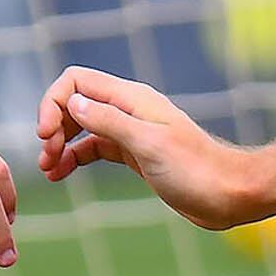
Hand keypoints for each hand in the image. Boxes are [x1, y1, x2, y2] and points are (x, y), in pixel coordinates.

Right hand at [35, 67, 275, 230]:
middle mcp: (129, 110)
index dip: (54, 102)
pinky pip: (95, 148)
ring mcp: (131, 132)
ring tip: (48, 170)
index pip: (77, 82)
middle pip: (76, 102)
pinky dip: (75, 158)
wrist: (230, 194)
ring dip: (60, 144)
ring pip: (82, 127)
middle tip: (47, 156)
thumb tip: (72, 102)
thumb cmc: (195, 170)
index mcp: (132, 99)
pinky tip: (60, 174)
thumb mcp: (148, 144)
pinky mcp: (135, 154)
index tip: (46, 136)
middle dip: (54, 125)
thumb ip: (109, 121)